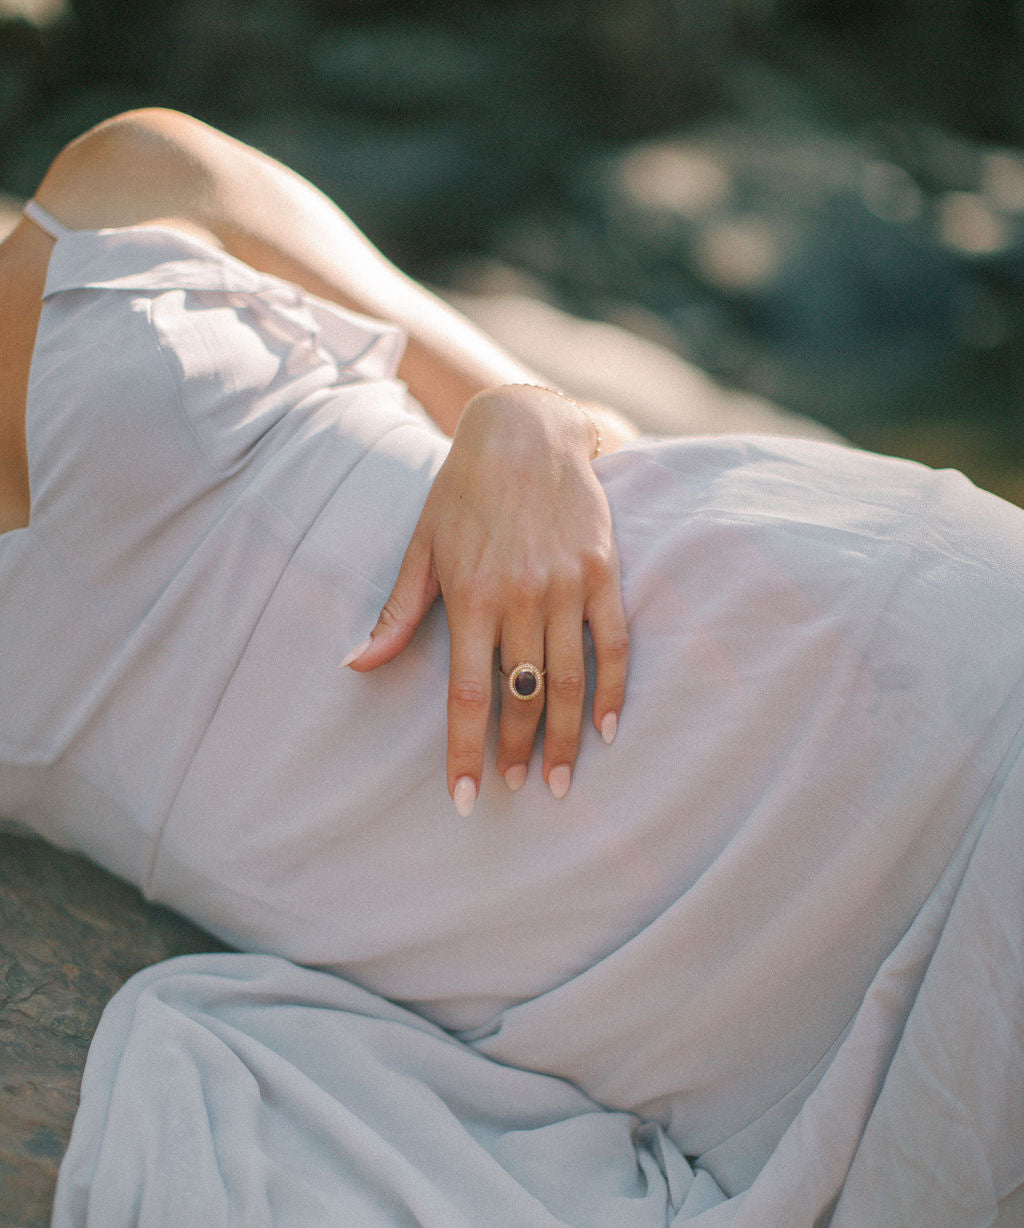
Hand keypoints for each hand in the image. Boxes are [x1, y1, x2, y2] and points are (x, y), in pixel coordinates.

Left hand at [344, 385, 628, 811]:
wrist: (526, 429)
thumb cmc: (464, 490)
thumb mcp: (423, 545)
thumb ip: (398, 611)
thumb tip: (356, 665)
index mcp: (471, 596)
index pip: (468, 693)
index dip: (465, 751)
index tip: (464, 797)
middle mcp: (521, 596)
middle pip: (521, 695)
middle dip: (516, 751)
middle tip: (514, 789)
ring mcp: (567, 585)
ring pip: (568, 679)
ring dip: (566, 738)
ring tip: (562, 781)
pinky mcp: (603, 571)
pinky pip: (613, 643)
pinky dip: (613, 690)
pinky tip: (607, 729)